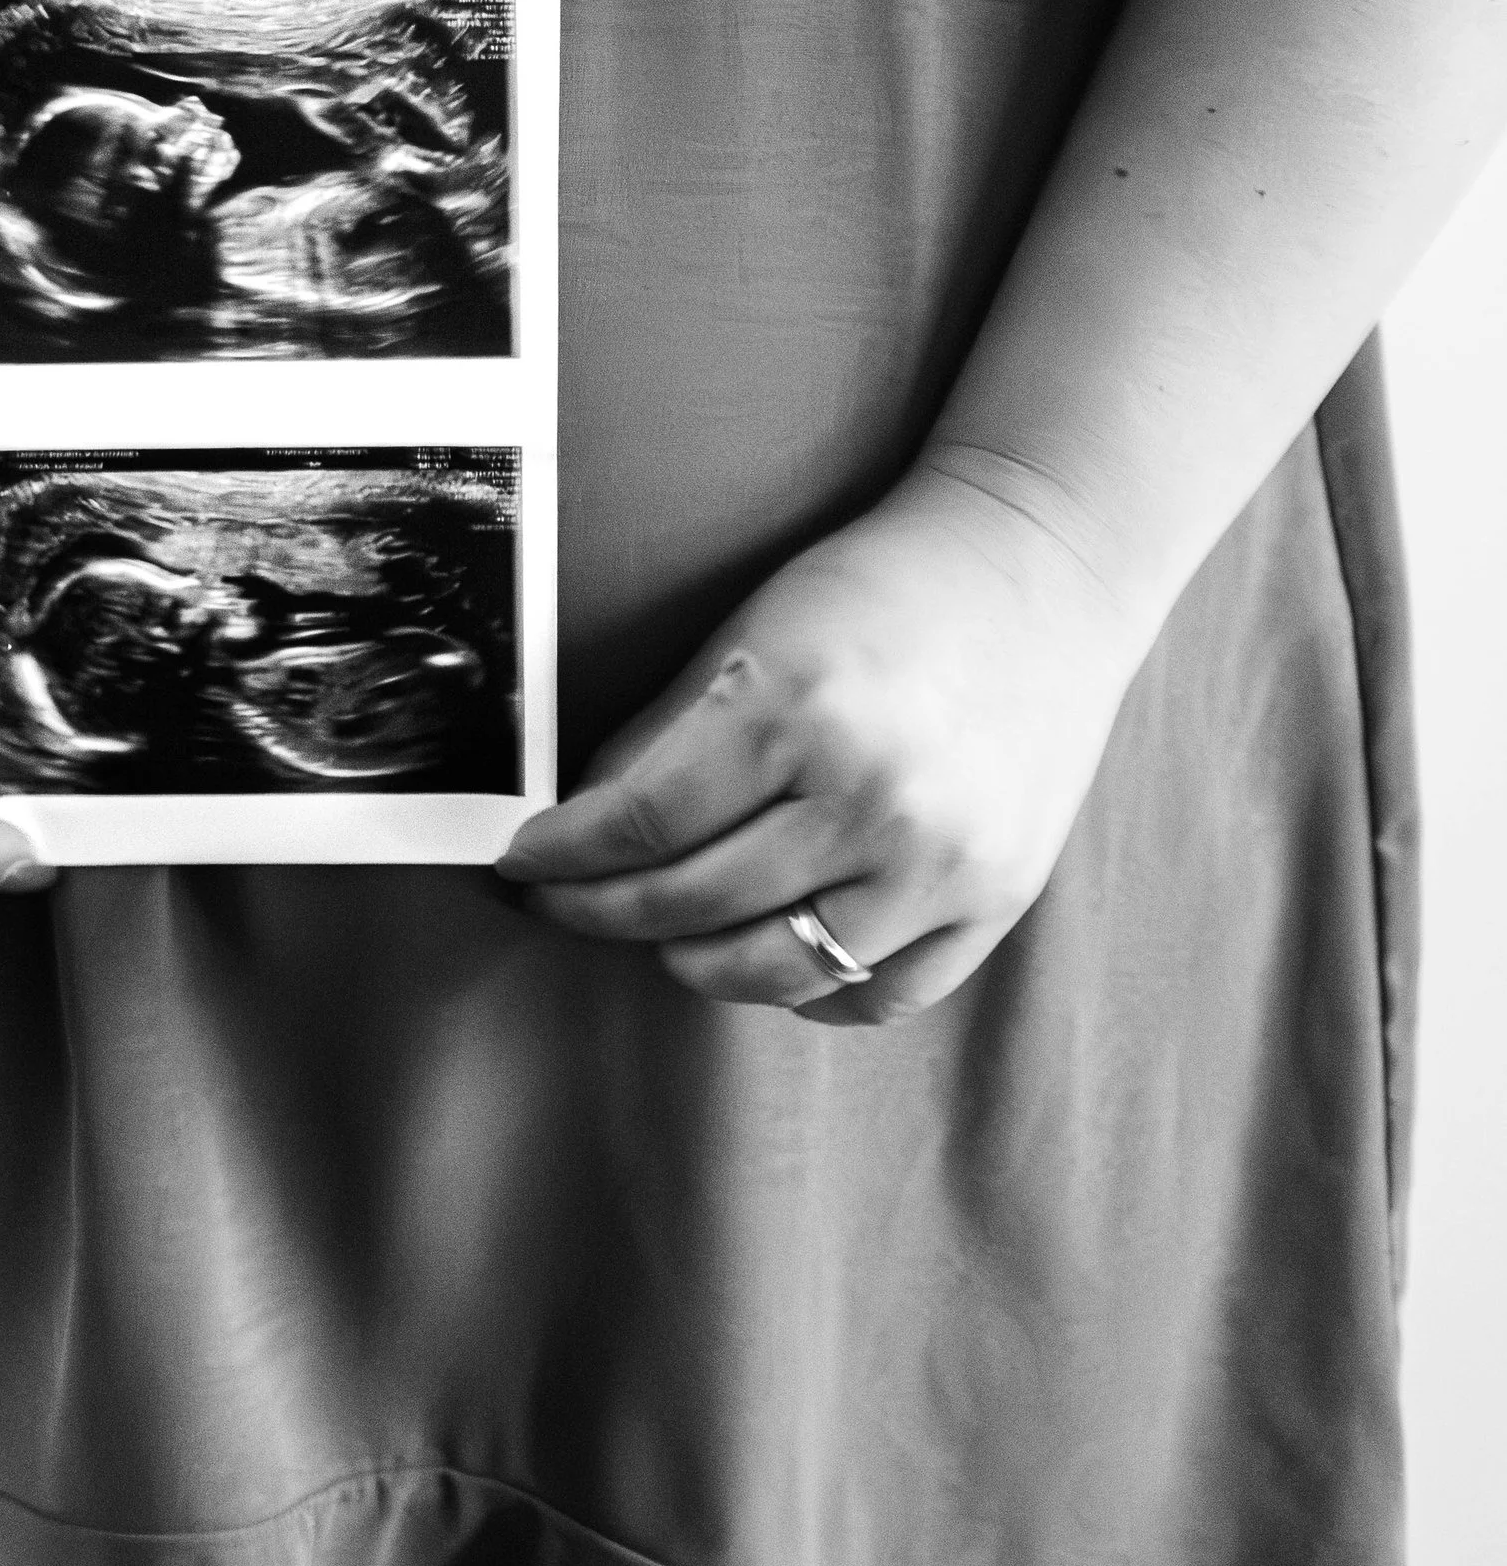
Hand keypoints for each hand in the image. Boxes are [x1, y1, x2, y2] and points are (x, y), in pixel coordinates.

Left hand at [499, 461, 1144, 1021]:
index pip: (643, 822)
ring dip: (694, 961)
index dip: (565, 855)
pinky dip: (809, 991)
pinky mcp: (996, 900)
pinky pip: (877, 995)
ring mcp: (941, 863)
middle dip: (603, 911)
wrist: (1042, 570)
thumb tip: (583, 824)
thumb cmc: (885, 586)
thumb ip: (665, 735)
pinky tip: (770, 956)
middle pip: (694, 903)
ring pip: (775, 970)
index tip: (523, 864)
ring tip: (663, 931)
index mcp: (799, 711)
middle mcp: (874, 799)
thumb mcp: (753, 632)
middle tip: (566, 903)